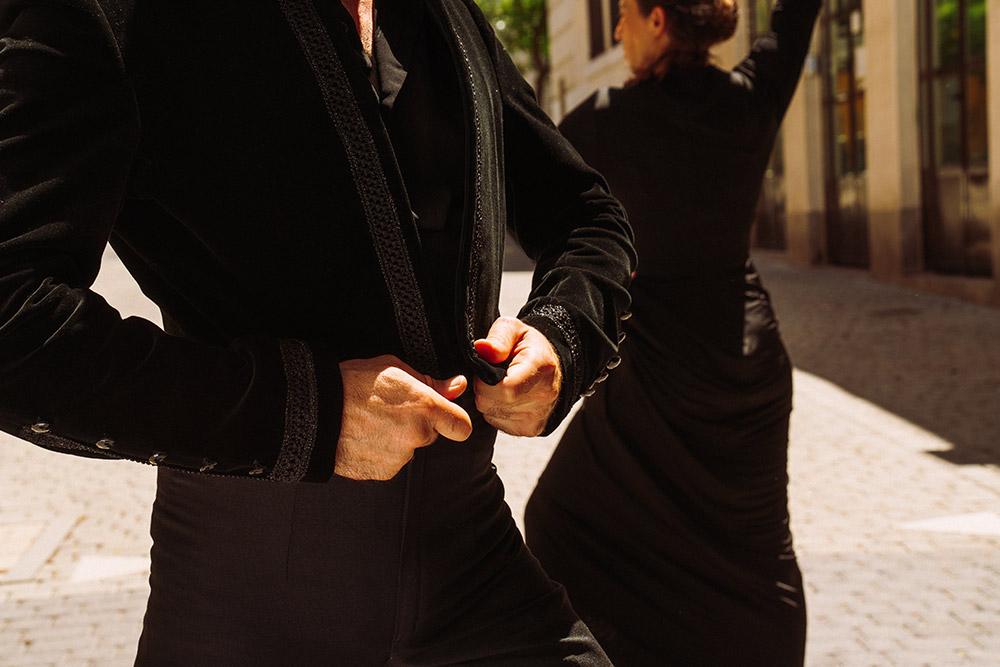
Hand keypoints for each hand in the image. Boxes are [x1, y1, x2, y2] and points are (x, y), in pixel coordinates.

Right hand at [336, 355, 472, 479]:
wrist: (314, 412)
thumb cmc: (352, 383)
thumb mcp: (393, 369)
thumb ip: (431, 382)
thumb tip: (457, 385)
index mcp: (425, 408)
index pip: (461, 426)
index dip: (455, 422)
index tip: (446, 417)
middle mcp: (416, 436)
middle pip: (430, 435)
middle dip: (417, 425)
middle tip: (390, 410)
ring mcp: (399, 458)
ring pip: (408, 449)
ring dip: (396, 439)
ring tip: (370, 422)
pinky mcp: (381, 472)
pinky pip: (389, 462)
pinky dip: (380, 452)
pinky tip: (363, 436)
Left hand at [473, 316, 561, 436]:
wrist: (549, 366)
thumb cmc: (527, 345)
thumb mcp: (513, 329)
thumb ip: (498, 337)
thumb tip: (482, 348)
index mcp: (542, 367)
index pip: (507, 388)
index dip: (485, 380)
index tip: (487, 369)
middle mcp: (544, 396)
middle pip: (494, 403)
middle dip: (483, 389)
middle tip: (492, 375)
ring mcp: (539, 416)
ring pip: (492, 414)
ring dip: (488, 400)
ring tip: (500, 384)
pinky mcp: (531, 428)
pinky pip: (498, 423)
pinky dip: (495, 411)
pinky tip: (505, 398)